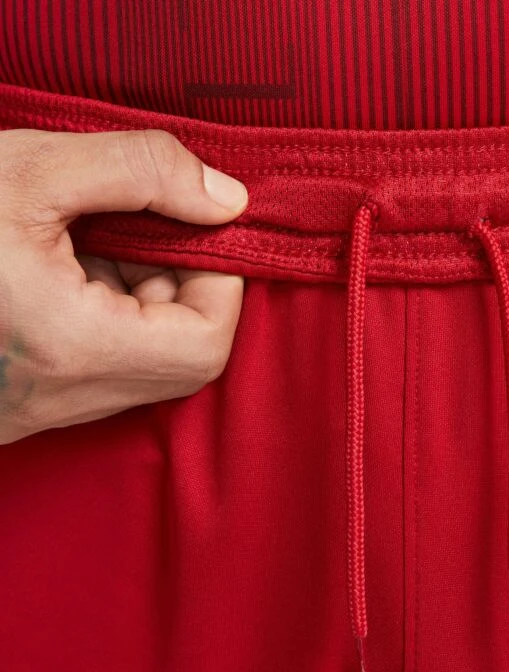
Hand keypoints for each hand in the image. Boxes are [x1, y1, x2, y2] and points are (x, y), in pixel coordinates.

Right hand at [0, 129, 248, 443]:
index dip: (220, 280)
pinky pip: (103, 361)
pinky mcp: (29, 402)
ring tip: (87, 237)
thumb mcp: (26, 172)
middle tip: (136, 223)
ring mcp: (45, 407)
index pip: (207, 343)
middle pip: (183, 352)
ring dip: (140, 291)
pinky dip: (105, 309)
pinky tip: (62, 265)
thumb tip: (227, 198)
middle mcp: (65, 395)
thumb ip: (141, 172)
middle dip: (178, 279)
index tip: (196, 224)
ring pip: (144, 356)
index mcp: (72, 348)